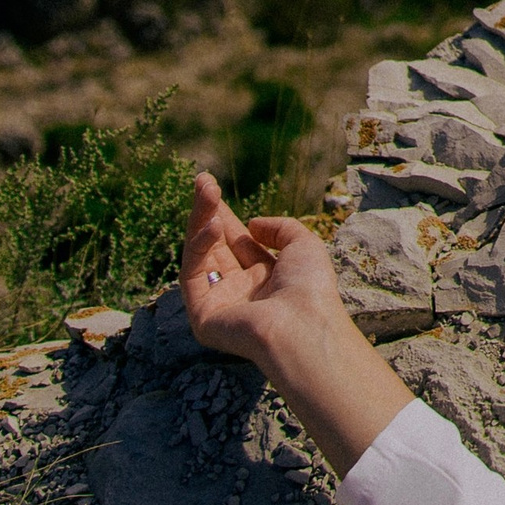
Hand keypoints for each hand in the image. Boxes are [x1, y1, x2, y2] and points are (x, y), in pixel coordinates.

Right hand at [182, 171, 415, 473]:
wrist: (303, 325)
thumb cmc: (311, 287)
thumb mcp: (304, 244)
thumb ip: (280, 228)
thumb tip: (251, 224)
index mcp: (264, 278)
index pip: (237, 243)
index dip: (225, 216)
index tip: (213, 188)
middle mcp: (240, 291)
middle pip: (216, 246)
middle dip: (208, 213)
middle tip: (202, 180)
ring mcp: (219, 304)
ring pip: (201, 256)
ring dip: (200, 222)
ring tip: (205, 191)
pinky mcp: (202, 316)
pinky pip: (193, 276)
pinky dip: (198, 248)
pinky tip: (210, 226)